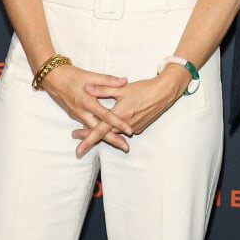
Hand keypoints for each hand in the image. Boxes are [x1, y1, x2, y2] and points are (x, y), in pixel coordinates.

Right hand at [42, 64, 132, 153]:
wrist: (53, 79)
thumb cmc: (72, 76)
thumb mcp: (91, 76)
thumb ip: (108, 80)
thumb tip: (124, 81)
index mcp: (87, 102)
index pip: (105, 115)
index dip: (118, 123)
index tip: (129, 129)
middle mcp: (82, 112)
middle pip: (99, 130)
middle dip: (113, 139)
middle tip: (126, 147)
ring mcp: (78, 115)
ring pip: (93, 130)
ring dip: (106, 138)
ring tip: (120, 144)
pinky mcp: (76, 115)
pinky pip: (88, 127)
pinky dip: (96, 133)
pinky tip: (105, 136)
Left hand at [71, 64, 190, 156]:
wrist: (163, 93)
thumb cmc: (143, 89)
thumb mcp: (121, 88)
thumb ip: (102, 89)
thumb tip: (86, 88)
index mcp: (118, 116)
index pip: (99, 131)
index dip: (87, 141)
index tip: (78, 151)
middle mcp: (125, 126)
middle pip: (104, 134)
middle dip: (89, 136)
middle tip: (76, 135)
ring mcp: (133, 128)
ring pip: (114, 133)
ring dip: (103, 132)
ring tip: (89, 129)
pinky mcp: (140, 127)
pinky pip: (125, 131)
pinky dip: (116, 129)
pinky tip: (113, 123)